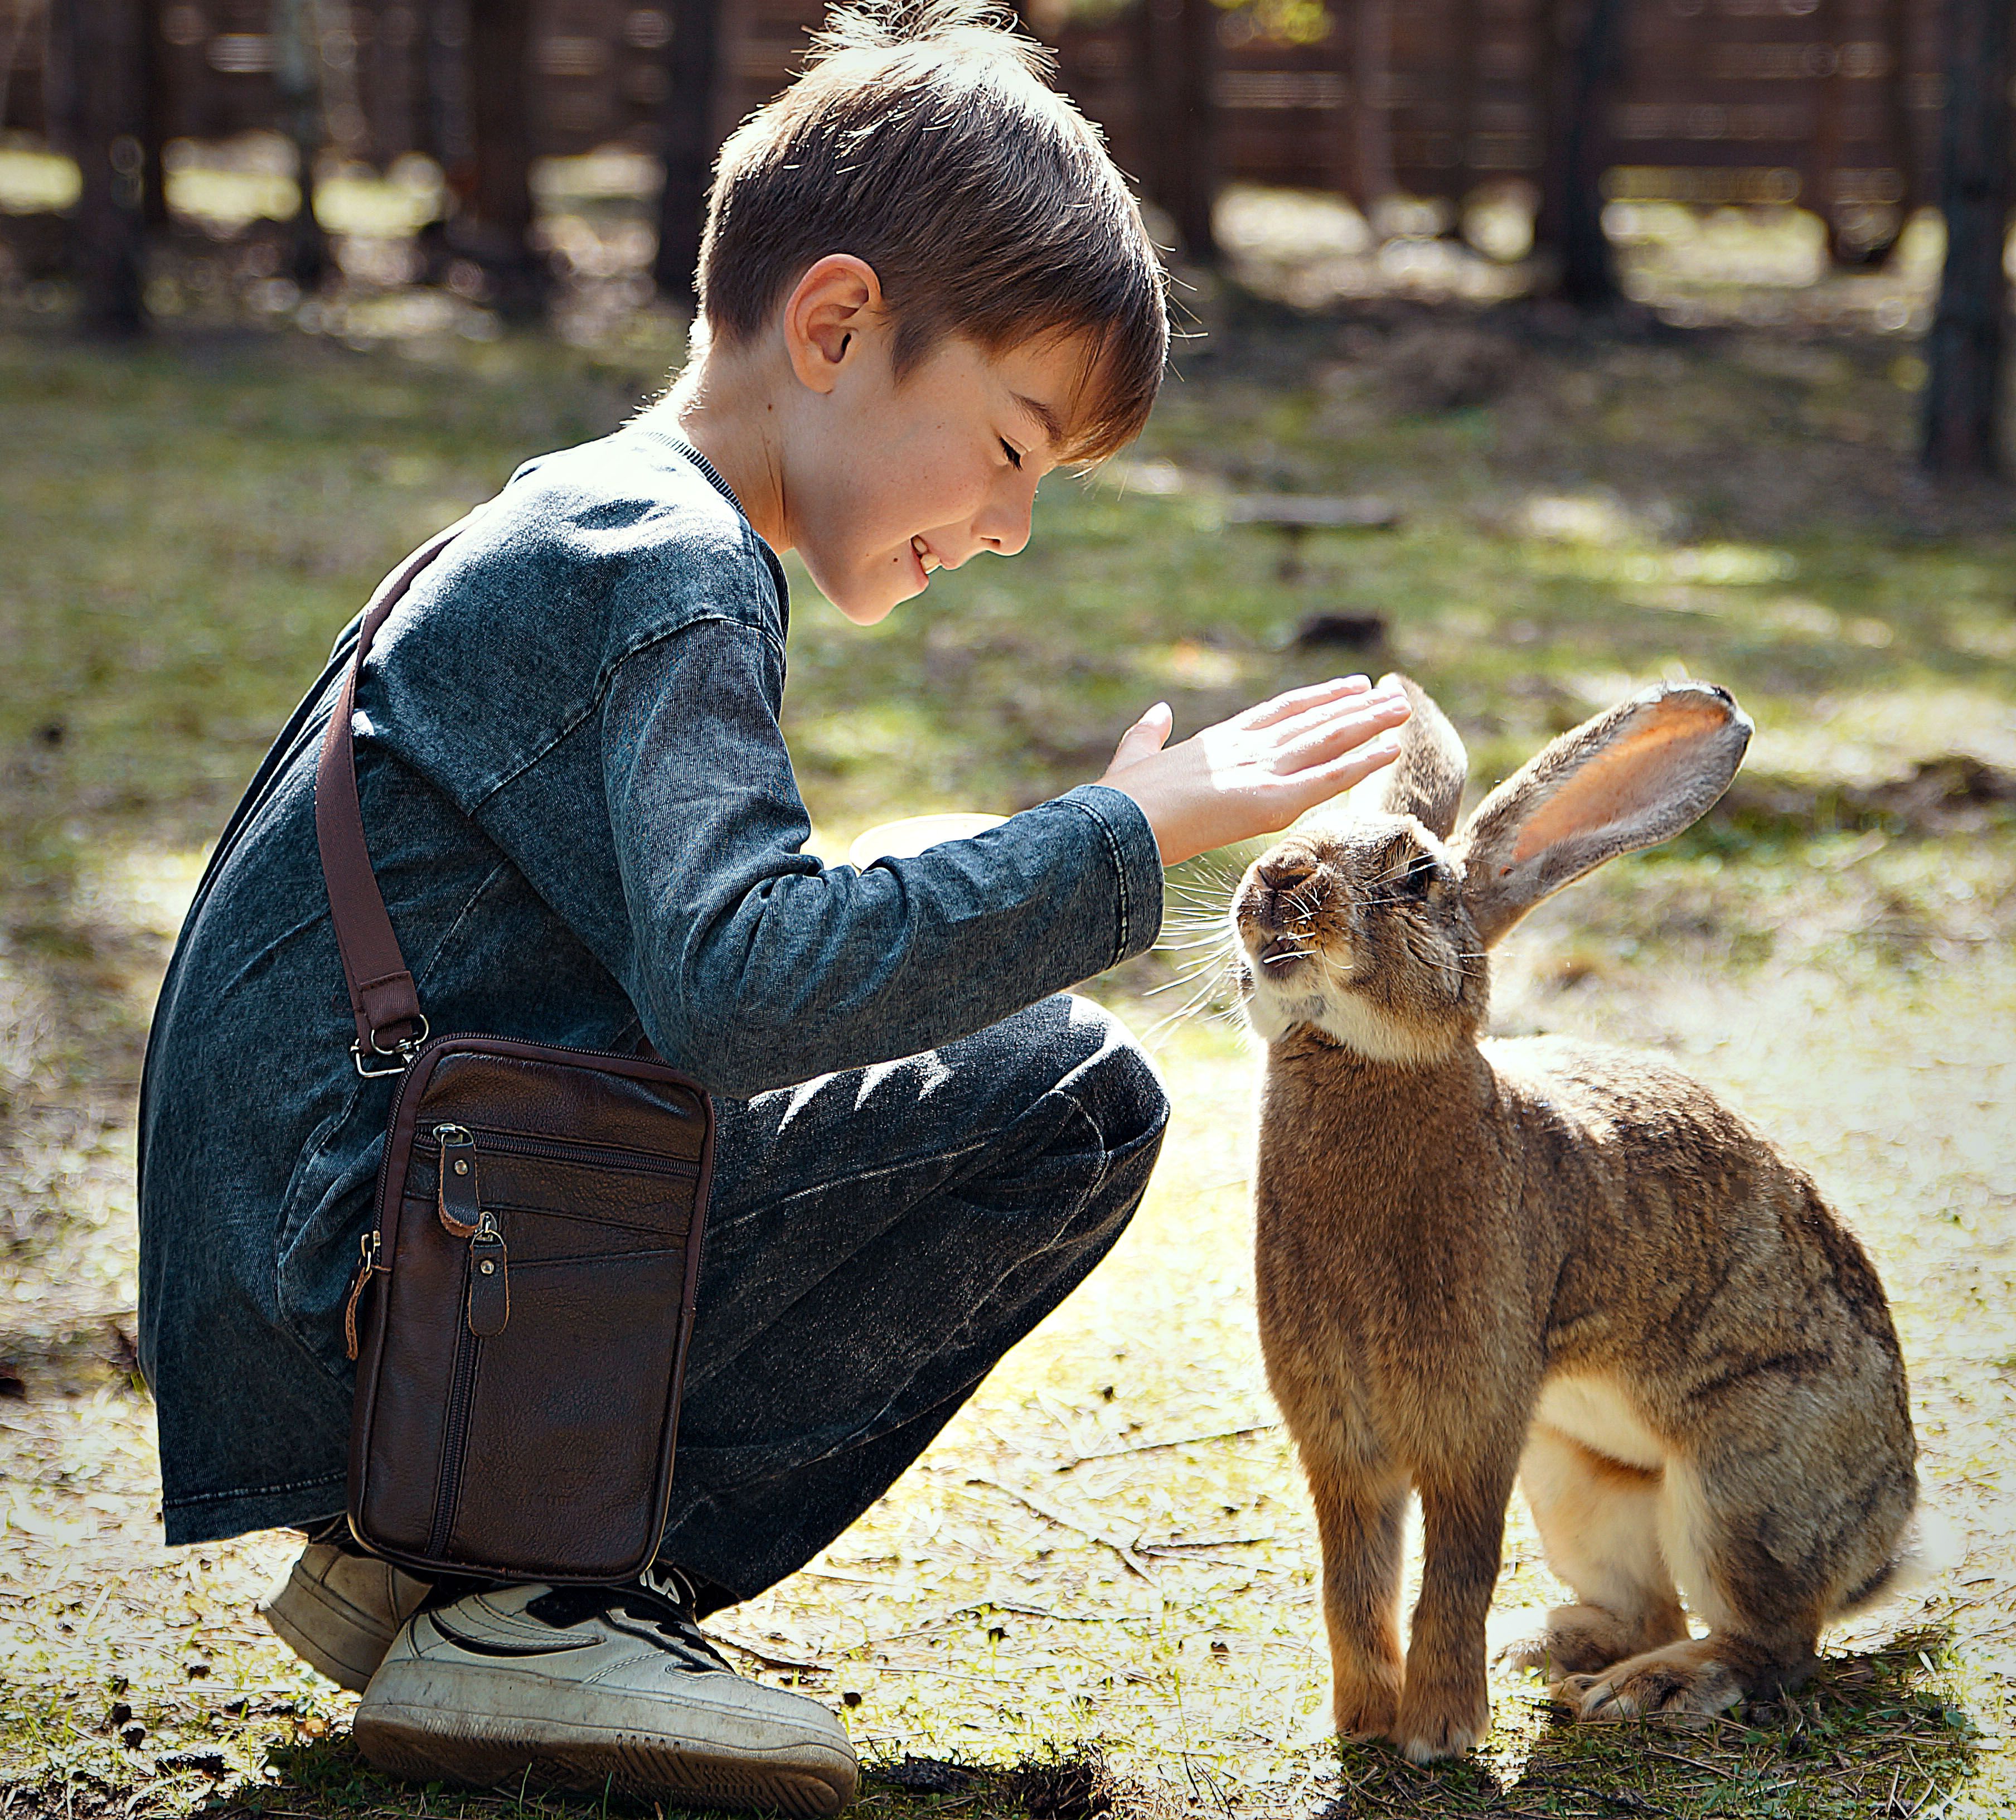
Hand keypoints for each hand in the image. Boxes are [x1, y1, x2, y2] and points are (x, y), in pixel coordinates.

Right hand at [1096, 675, 1411, 867]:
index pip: (1279, 712)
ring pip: (1327, 741)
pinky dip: (1361, 762)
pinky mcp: (1270, 802)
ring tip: (1402, 708)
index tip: (1347, 687)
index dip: (1316, 698)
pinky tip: (1390, 748)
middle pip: (1312, 720)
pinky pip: (1327, 779)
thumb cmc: (1118, 799)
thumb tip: (1158, 712)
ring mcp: (1260, 772)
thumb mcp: (1131, 757)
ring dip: (1368, 724)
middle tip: (1390, 693)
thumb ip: (1148, 733)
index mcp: (1217, 740)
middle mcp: (1245, 748)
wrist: (1117, 823)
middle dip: (1354, 707)